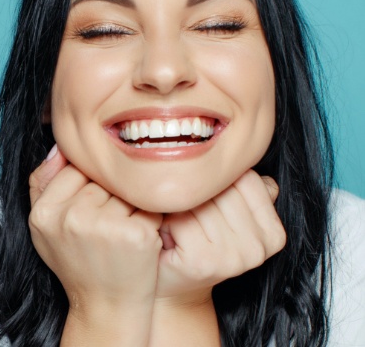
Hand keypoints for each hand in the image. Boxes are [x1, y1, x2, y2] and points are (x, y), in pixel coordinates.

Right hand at [28, 145, 162, 344]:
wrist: (105, 304)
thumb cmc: (78, 260)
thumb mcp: (46, 225)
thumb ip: (43, 183)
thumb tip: (59, 146)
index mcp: (45, 213)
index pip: (76, 167)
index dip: (89, 187)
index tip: (92, 208)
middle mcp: (72, 217)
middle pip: (103, 177)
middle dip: (110, 195)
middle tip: (107, 225)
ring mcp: (105, 226)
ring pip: (127, 188)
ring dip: (130, 204)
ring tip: (121, 230)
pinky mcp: (136, 234)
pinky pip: (149, 203)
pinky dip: (149, 216)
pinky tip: (139, 236)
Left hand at [156, 170, 285, 297]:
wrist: (175, 285)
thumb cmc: (198, 241)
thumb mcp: (229, 214)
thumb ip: (243, 187)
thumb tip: (245, 156)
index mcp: (274, 233)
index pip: (246, 178)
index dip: (217, 184)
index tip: (209, 203)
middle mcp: (260, 247)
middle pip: (222, 189)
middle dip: (198, 196)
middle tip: (190, 216)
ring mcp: (235, 257)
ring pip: (200, 202)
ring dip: (181, 209)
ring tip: (181, 227)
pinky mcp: (205, 262)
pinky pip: (181, 218)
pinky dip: (168, 223)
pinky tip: (171, 237)